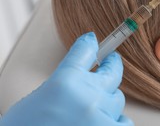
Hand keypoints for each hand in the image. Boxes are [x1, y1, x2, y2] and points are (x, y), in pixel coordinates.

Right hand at [0, 32, 131, 125]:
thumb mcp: (35, 100)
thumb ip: (61, 85)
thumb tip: (75, 82)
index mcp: (65, 81)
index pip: (85, 50)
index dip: (90, 44)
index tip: (92, 41)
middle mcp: (88, 94)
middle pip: (112, 69)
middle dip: (112, 64)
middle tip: (112, 61)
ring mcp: (101, 114)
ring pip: (117, 98)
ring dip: (108, 100)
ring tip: (97, 106)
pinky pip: (124, 121)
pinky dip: (116, 121)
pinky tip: (106, 122)